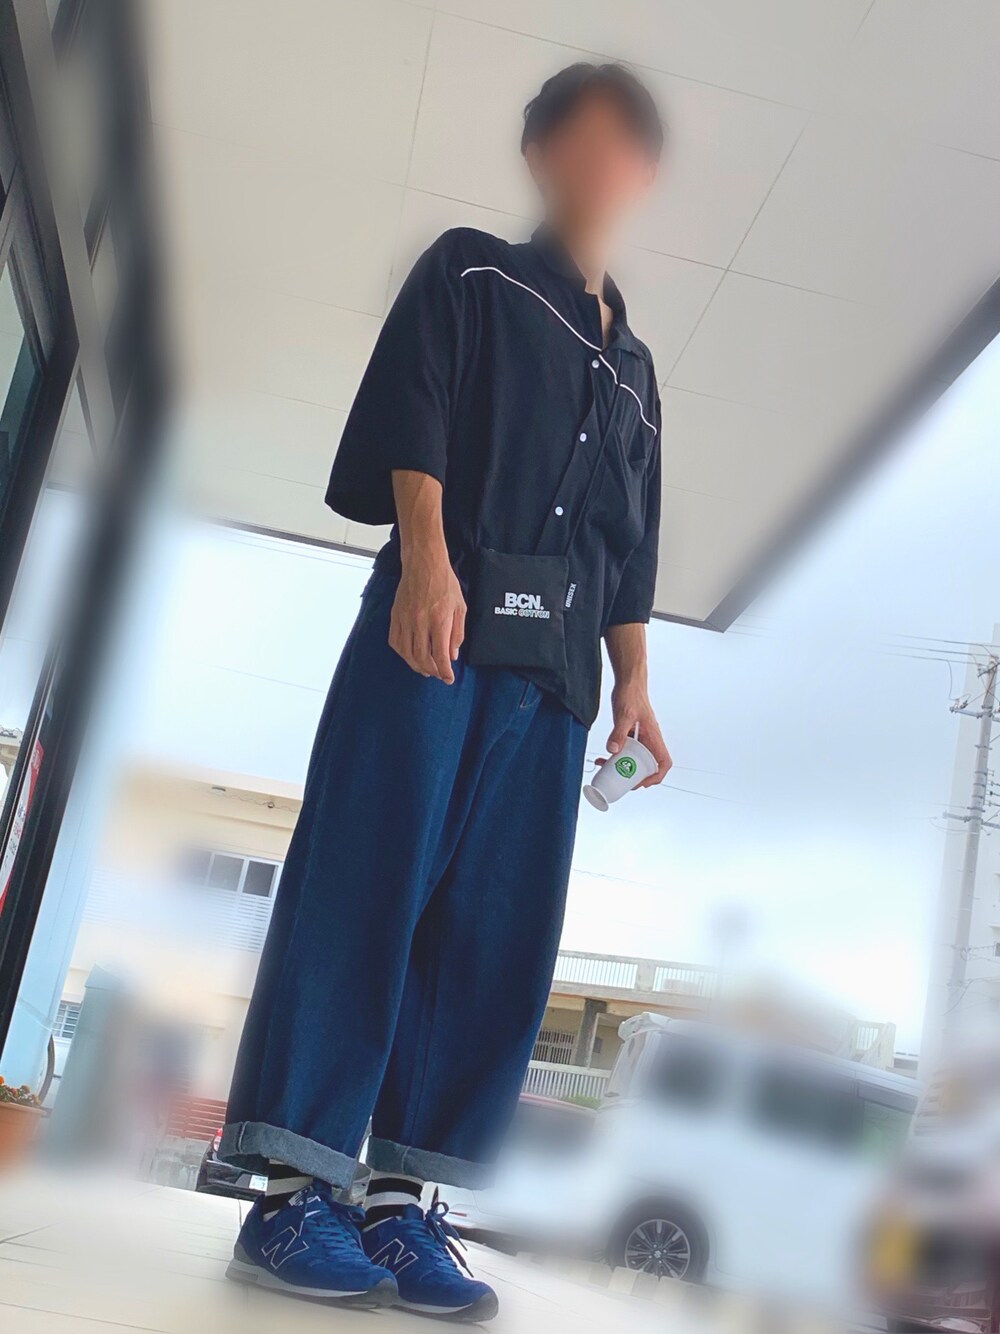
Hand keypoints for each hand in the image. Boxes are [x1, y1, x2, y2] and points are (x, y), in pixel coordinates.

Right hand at [389, 545, 465, 683]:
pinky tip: (410, 655)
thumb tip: (452, 655)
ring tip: (425, 669)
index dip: (445, 672)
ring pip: (407, 653)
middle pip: (422, 658)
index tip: (448, 679)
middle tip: (438, 675)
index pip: (441, 656)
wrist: (423, 564)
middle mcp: (420, 622)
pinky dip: (402, 653)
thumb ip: (457, 633)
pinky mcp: (395, 616)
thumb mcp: (460, 608)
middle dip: (432, 671)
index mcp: (440, 620)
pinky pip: (395, 642)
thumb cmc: (445, 583)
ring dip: (417, 665)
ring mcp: (405, 620)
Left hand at [597, 682, 671, 788]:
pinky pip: (627, 749)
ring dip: (623, 766)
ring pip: (635, 758)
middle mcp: (649, 739)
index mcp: (654, 737)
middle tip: (621, 781)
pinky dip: (617, 755)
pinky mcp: (631, 733)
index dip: (656, 776)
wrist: (628, 681)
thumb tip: (612, 751)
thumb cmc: (631, 694)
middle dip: (635, 776)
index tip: (642, 782)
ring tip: (607, 767)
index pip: (663, 762)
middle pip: (648, 765)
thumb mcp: (624, 715)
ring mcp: (640, 737)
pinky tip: (604, 755)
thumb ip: (618, 733)